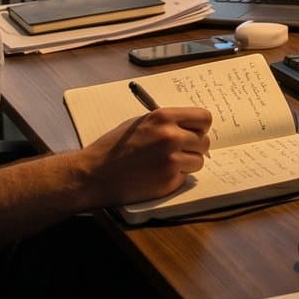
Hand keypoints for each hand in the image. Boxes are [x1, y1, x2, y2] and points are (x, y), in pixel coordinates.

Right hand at [80, 107, 212, 206]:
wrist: (94, 173)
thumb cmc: (113, 147)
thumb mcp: (140, 123)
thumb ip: (166, 123)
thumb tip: (189, 127)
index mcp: (164, 117)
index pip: (204, 118)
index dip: (201, 126)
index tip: (195, 132)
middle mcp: (171, 137)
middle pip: (204, 141)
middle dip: (194, 147)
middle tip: (178, 151)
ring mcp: (171, 160)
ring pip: (198, 161)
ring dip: (187, 164)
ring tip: (165, 164)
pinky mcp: (169, 181)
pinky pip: (185, 177)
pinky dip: (175, 177)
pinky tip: (156, 175)